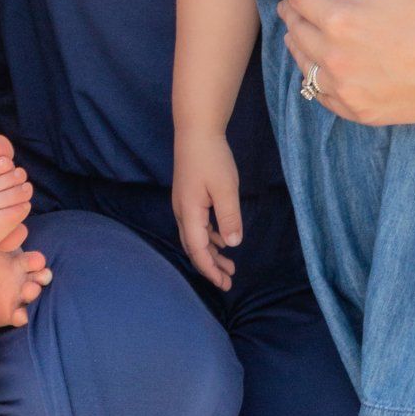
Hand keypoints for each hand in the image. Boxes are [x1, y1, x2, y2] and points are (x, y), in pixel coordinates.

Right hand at [173, 130, 242, 291]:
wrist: (196, 131)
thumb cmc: (211, 158)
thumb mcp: (226, 188)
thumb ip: (229, 217)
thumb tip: (232, 245)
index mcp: (189, 213)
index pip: (198, 250)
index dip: (210, 270)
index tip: (224, 284)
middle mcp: (182, 212)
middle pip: (193, 248)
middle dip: (210, 266)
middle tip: (228, 282)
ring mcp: (183, 205)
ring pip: (195, 238)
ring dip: (211, 253)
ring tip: (229, 266)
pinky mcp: (188, 197)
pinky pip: (197, 226)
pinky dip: (209, 238)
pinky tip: (221, 240)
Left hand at [277, 0, 414, 126]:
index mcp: (343, 19)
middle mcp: (337, 57)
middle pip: (295, 30)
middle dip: (290, 11)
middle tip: (289, 2)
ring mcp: (347, 89)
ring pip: (303, 64)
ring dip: (297, 43)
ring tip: (298, 31)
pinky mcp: (361, 111)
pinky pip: (321, 95)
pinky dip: (314, 77)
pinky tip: (317, 69)